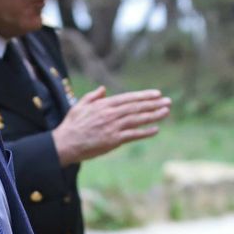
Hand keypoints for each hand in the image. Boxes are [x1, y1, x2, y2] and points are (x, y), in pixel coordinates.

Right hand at [52, 88, 171, 166]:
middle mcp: (110, 114)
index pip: (128, 98)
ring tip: (166, 112)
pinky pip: (133, 135)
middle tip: (168, 101)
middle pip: (136, 107)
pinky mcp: (113, 141)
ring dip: (153, 115)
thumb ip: (93, 96)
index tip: (157, 94)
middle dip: (154, 104)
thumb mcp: (80, 106)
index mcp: (104, 105)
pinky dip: (145, 132)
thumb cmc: (71, 125)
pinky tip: (156, 129)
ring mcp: (113, 127)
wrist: (65, 144)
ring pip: (137, 119)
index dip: (144, 96)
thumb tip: (103, 89)